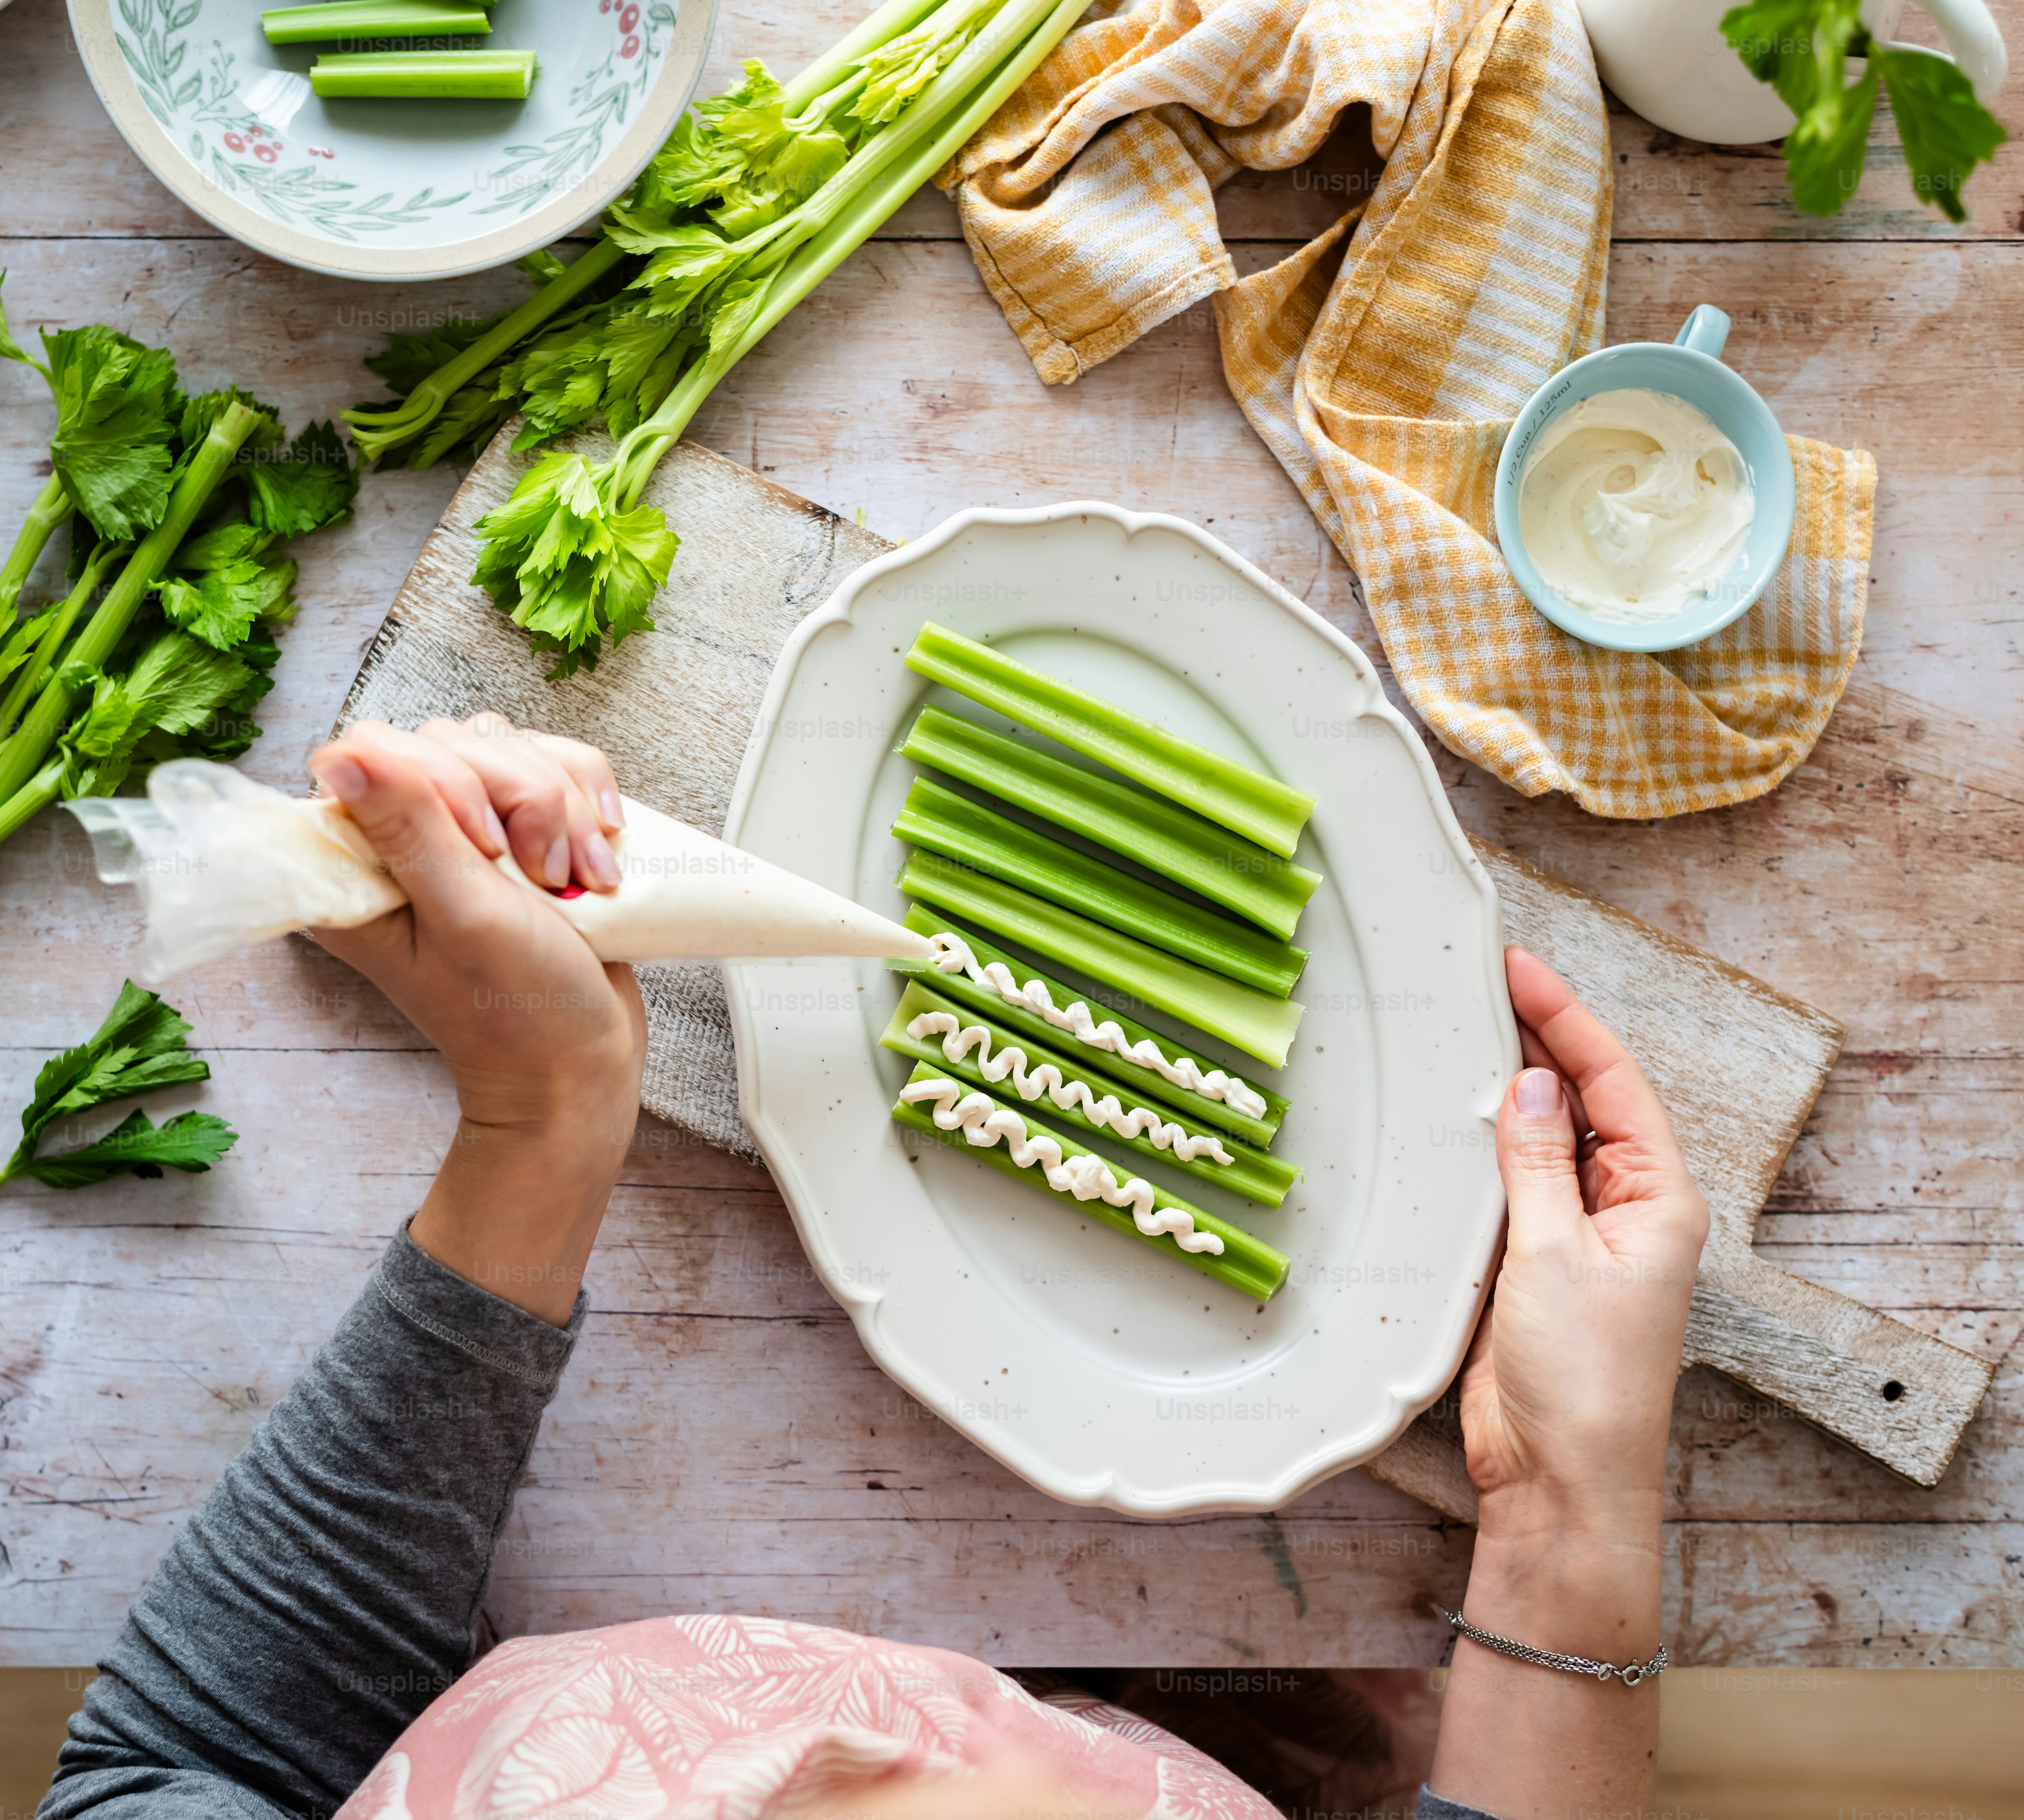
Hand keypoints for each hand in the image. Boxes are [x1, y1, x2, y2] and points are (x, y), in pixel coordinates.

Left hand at [307, 717, 647, 1322]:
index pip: (382, 751)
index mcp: (361, 866)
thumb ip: (408, 829)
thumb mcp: (464, 917)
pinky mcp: (523, 835)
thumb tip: (340, 753)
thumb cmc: (517, 1011)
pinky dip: (591, 807)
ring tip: (579, 881)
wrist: (581, 1064)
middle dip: (524, 798)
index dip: (445, 780)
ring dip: (565, 808)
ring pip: (514, 749)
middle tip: (544, 877)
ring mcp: (468, 837)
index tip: (488, 849)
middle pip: (457, 742)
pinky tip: (602, 860)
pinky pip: (558, 769)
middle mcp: (406, 843)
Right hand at [1456, 946, 1709, 1523]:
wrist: (1559, 1478)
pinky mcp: (1534, 1265)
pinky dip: (1486, 1148)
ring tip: (1467, 1032)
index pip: (1613, 1083)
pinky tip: (1454, 1120)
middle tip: (1486, 984)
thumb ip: (1539, 1165)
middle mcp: (1626, 1211)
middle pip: (1584, 1103)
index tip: (1521, 969)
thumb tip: (1532, 1087)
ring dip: (1511, 1092)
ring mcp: (1580, 1238)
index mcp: (1658, 1200)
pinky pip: (1513, 1185)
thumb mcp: (1556, 1255)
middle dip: (1540, 1042)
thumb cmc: (1582, 1381)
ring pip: (1546, 1140)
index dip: (1567, 1019)